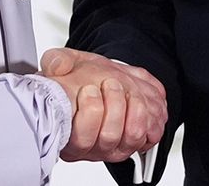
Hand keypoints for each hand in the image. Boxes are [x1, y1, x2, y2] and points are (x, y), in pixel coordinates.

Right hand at [41, 47, 166, 162]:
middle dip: (113, 103)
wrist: (101, 80)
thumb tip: (57, 67)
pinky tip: (139, 98)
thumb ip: (56, 61)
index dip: (89, 111)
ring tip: (127, 87)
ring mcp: (116, 146)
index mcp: (69, 135)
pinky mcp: (139, 142)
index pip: (81, 139)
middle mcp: (92, 147)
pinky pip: (152, 134)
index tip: (89, 88)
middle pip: (109, 137)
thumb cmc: (81, 78)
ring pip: (133, 135)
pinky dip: (151, 113)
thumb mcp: (64, 62)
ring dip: (134, 105)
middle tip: (110, 82)